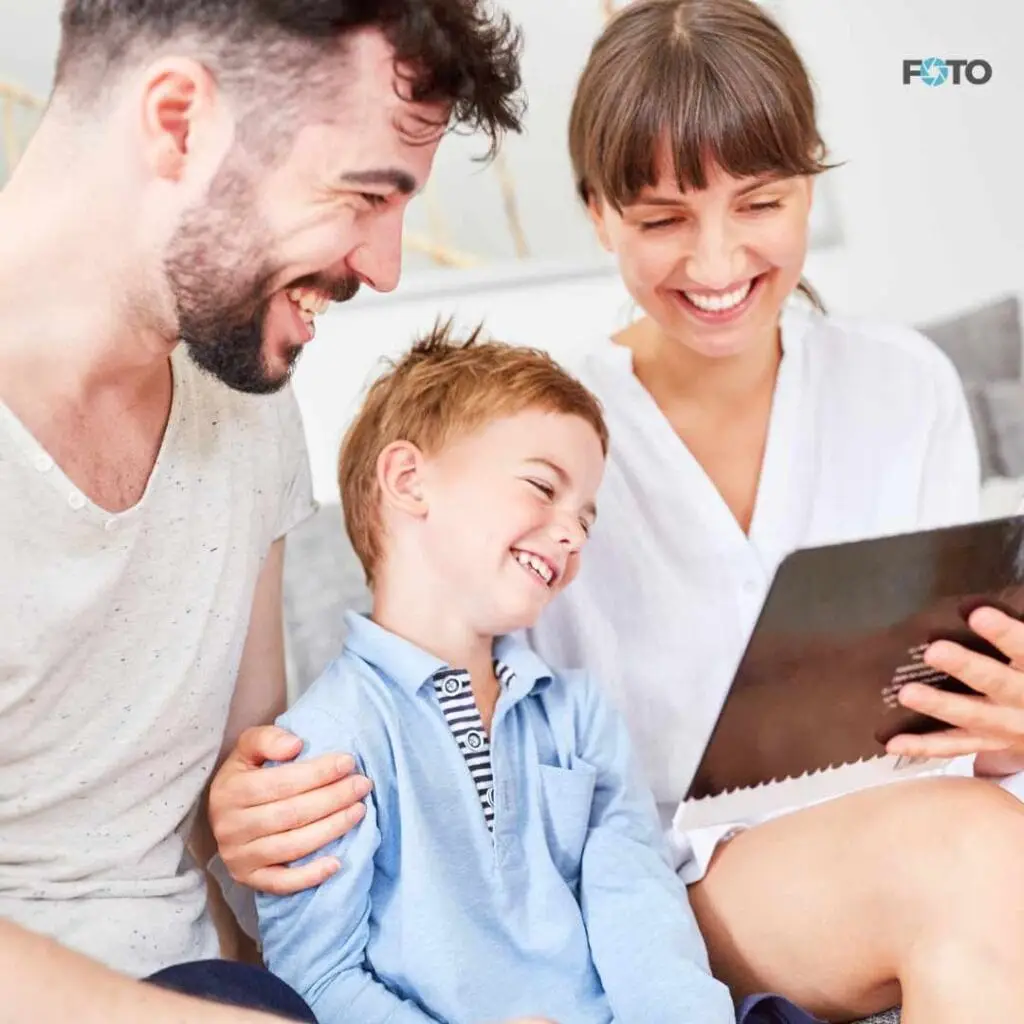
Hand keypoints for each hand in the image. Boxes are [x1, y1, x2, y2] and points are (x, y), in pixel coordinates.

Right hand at [209, 725, 371, 894]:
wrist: (221, 813)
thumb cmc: (245, 774)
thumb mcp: (247, 748)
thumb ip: (267, 739)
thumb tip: (295, 745)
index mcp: (230, 791)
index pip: (281, 783)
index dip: (318, 773)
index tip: (348, 762)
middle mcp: (231, 827)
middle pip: (292, 814)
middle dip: (333, 798)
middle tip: (362, 785)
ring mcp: (239, 857)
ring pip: (292, 846)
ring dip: (331, 829)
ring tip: (359, 811)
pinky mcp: (248, 879)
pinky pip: (281, 883)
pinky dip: (310, 876)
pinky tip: (337, 863)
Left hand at [885, 606, 1023, 774]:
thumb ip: (1013, 635)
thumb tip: (980, 605)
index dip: (1004, 633)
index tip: (978, 614)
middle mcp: (1023, 699)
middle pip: (997, 683)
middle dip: (966, 667)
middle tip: (934, 651)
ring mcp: (1006, 725)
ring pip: (972, 716)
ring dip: (939, 705)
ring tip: (907, 693)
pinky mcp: (989, 742)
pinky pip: (955, 746)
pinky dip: (923, 746)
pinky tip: (892, 743)